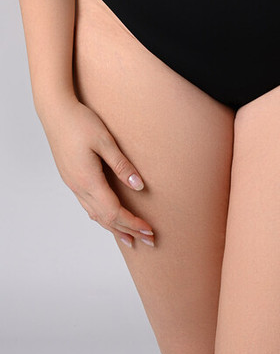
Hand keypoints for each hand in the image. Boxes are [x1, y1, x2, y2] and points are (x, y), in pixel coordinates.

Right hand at [38, 96, 154, 247]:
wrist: (55, 112)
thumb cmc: (80, 122)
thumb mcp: (105, 141)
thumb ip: (122, 165)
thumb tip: (139, 186)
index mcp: (88, 180)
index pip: (114, 212)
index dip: (133, 223)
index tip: (149, 230)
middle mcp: (78, 187)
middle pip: (105, 219)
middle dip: (128, 231)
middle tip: (148, 241)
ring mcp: (73, 184)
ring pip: (95, 215)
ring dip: (114, 228)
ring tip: (130, 239)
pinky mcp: (71, 179)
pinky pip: (88, 206)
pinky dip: (102, 217)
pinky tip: (108, 219)